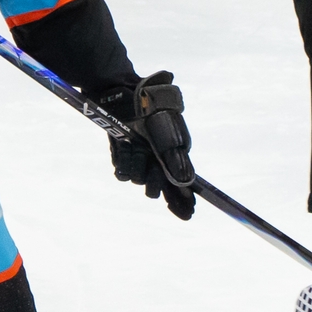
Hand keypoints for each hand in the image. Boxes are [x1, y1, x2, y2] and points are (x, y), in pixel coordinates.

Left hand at [95, 71, 194, 219]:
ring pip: (139, 180)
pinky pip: (124, 172)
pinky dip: (123, 162)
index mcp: (174, 157)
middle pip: (158, 188)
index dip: (184, 201)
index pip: (182, 186)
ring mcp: (142, 159)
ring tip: (134, 146)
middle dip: (154, 182)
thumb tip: (186, 183)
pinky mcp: (125, 156)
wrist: (126, 97)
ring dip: (136, 165)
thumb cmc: (152, 112)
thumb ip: (176, 161)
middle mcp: (158, 162)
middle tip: (151, 169)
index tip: (188, 214)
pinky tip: (124, 148)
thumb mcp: (168, 136)